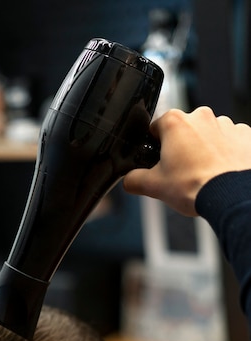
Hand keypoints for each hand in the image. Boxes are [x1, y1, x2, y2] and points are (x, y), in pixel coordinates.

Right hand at [123, 106, 250, 215]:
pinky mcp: (244, 136)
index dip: (154, 146)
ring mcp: (225, 124)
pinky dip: (225, 154)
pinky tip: (220, 171)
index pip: (156, 128)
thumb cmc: (195, 187)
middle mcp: (201, 117)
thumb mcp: (153, 187)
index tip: (158, 160)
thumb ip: (133, 180)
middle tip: (180, 172)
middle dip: (180, 148)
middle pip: (183, 131)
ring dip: (204, 150)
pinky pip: (230, 141)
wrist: (231, 196)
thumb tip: (128, 180)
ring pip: (208, 135)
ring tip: (202, 175)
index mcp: (174, 123)